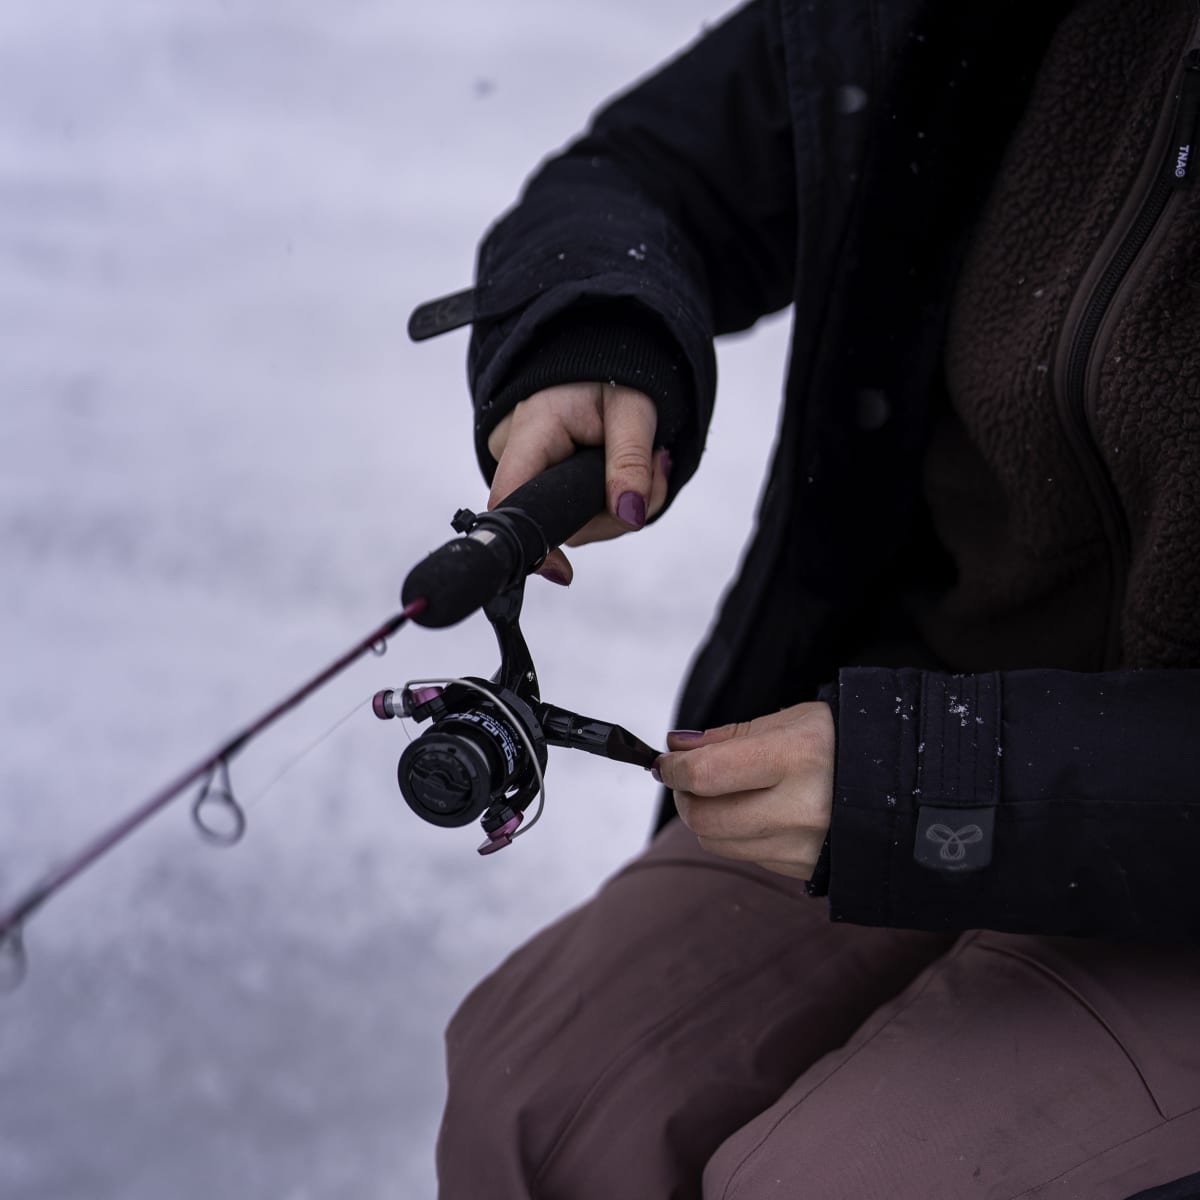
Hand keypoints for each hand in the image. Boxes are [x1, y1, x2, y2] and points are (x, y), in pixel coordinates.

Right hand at [486, 382, 670, 585]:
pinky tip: (638, 468)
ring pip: (579, 523)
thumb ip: (630, 462)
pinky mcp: (554, 484)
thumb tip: (631, 516)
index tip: (561, 572)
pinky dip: (617, 500)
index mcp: (530, 430)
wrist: (608, 351)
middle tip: (656, 466)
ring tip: (652, 458)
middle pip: (559, 521)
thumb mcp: (633, 409)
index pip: (511, 502)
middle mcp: (522, 456)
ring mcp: (535, 472)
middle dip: (614, 510)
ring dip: (623, 505)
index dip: (531, 543)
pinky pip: (585, 513)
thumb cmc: (615, 370)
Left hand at [653, 703, 834, 879]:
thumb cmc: (843, 742)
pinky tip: (756, 811)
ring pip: (719, 842)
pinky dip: (736, 833)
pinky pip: (746, 855)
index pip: (706, 774)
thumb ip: (730, 736)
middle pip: (705, 817)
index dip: (674, 769)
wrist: (908, 788)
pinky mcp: (804, 871)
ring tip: (720, 792)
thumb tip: (676, 749)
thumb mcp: (793, 721)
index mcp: (798, 756)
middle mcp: (802, 808)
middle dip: (684, 796)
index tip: (665, 762)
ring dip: (705, 817)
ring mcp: (804, 846)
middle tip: (686, 777)